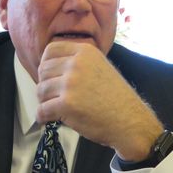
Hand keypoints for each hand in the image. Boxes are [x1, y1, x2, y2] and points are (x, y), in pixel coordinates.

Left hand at [36, 41, 161, 160]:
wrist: (131, 121)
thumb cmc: (116, 98)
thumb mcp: (100, 67)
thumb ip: (78, 62)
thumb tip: (50, 66)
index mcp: (85, 52)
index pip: (51, 50)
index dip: (46, 65)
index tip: (50, 77)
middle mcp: (76, 63)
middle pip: (43, 70)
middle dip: (45, 85)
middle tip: (53, 97)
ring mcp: (71, 83)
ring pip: (40, 91)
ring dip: (44, 102)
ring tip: (55, 109)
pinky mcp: (67, 104)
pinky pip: (42, 110)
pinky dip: (43, 117)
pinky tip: (50, 120)